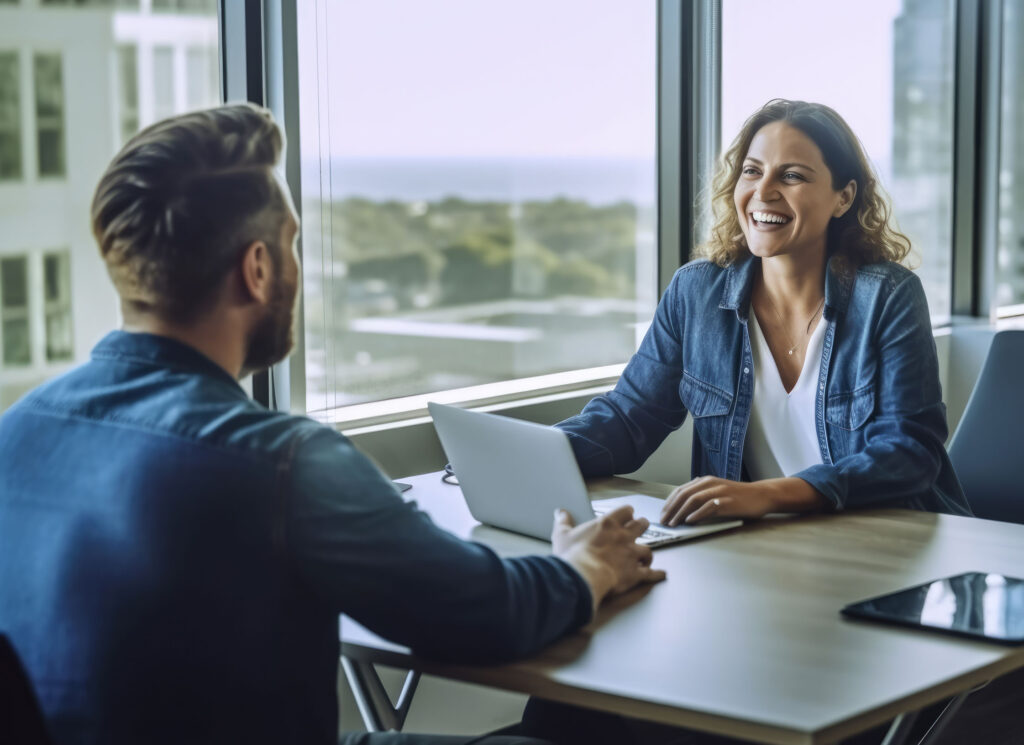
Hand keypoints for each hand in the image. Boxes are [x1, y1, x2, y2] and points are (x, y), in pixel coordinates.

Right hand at [552, 506, 665, 614]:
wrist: (582, 576)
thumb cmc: (572, 555)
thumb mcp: (562, 534)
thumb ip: (563, 521)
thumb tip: (560, 511)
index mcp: (607, 524)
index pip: (625, 511)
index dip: (627, 513)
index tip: (626, 515)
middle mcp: (623, 536)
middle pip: (641, 525)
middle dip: (641, 526)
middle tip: (640, 528)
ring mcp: (631, 555)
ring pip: (648, 550)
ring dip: (646, 553)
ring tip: (645, 556)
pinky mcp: (635, 573)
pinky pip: (650, 573)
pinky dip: (656, 574)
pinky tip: (660, 574)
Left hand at [660, 476, 827, 525]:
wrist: (762, 495)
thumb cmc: (739, 497)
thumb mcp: (717, 492)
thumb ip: (701, 497)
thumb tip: (682, 511)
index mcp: (705, 481)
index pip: (680, 490)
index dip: (669, 503)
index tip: (662, 515)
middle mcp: (710, 483)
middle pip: (684, 495)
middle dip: (671, 509)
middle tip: (664, 522)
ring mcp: (719, 491)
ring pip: (693, 500)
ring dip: (680, 512)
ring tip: (673, 523)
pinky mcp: (728, 502)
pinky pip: (709, 507)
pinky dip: (697, 514)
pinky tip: (690, 521)